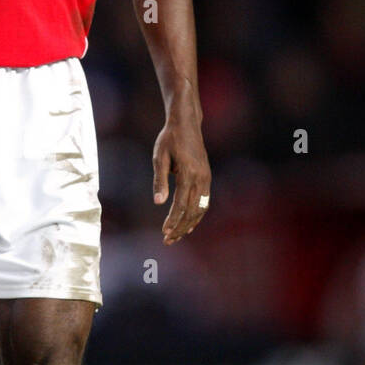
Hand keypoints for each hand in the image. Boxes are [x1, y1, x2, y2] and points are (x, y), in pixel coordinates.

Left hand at [152, 111, 210, 244]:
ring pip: (200, 209)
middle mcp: (201, 178)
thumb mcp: (159, 157)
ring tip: (176, 237)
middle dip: (180, 228)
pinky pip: (204, 202)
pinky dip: (196, 216)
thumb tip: (157, 203)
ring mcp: (206, 178)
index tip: (164, 233)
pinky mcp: (207, 178)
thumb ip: (159, 180)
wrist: (186, 124)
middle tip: (168, 241)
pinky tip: (188, 224)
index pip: (181, 204)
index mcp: (188, 173)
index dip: (173, 220)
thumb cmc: (169, 139)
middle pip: (192, 211)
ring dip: (189, 225)